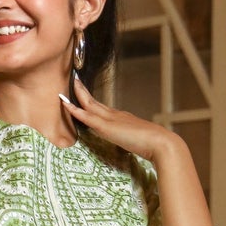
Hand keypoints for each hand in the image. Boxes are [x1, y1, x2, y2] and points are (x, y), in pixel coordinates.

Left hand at [59, 78, 184, 164]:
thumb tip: (128, 143)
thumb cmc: (152, 144)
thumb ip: (129, 139)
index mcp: (122, 118)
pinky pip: (87, 116)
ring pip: (89, 105)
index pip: (103, 108)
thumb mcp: (137, 140)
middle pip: (95, 102)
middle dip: (83, 91)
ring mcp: (111, 119)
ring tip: (69, 85)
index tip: (85, 94)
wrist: (160, 142)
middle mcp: (115, 115)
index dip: (92, 101)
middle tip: (74, 80)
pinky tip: (66, 104)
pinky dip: (75, 110)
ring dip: (78, 95)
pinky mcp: (106, 126)